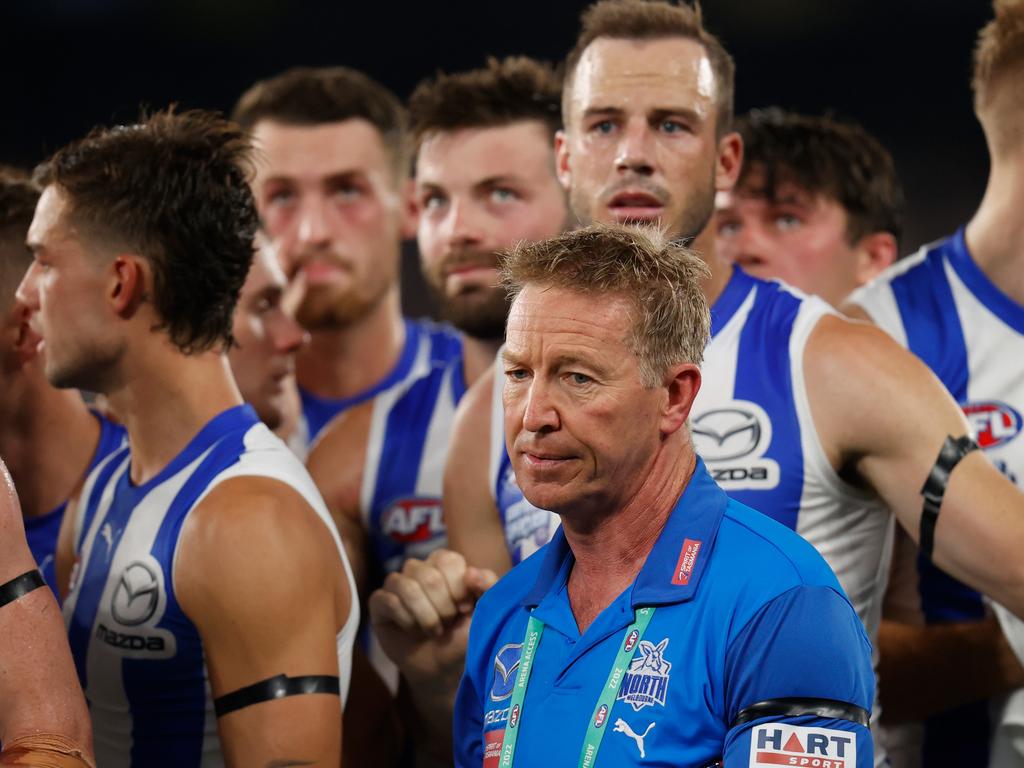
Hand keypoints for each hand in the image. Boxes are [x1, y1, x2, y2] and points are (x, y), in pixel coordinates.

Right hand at [368, 549, 496, 685]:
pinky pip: (388, 601)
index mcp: (444, 563)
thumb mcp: (485, 610)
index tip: (464, 609)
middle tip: (448, 624)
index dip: (458, 588)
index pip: (448, 560)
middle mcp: (419, 568)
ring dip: (426, 617)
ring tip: (434, 630)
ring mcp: (396, 582)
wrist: (442, 667)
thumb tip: (471, 572)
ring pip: (407, 587)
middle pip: (428, 576)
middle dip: (443, 608)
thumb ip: (488, 585)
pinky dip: (407, 621)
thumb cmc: (463, 635)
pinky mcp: (378, 601)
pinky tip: (413, 631)